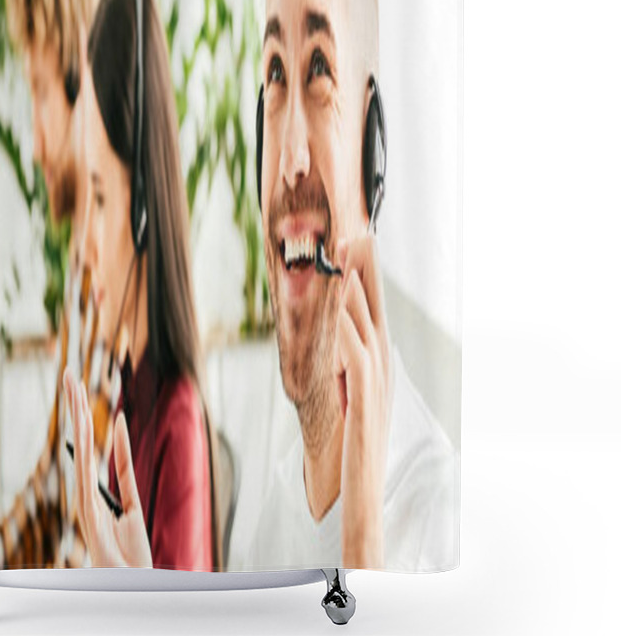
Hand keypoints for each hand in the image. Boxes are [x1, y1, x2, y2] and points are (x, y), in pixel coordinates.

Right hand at [64, 371, 152, 567]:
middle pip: (80, 441)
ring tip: (73, 385)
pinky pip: (93, 474)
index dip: (83, 416)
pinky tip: (93, 420)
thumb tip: (118, 433)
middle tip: (69, 375)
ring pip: (81, 450)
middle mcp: (85, 494)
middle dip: (74, 407)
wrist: (131, 588)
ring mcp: (85, 503)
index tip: (79, 390)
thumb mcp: (130, 507)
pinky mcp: (92, 515)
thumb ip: (123, 474)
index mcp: (92, 492)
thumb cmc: (130, 557)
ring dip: (78, 416)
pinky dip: (94, 446)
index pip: (87, 445)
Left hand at [334, 235, 392, 568]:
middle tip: (354, 228)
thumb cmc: (355, 441)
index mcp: (379, 361)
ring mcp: (376, 377)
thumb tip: (333, 339)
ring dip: (350, 283)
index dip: (367, 274)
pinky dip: (343, 322)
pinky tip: (330, 299)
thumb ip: (346, 366)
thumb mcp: (351, 394)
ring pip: (363, 318)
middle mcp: (382, 363)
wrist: (362, 484)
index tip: (359, 243)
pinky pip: (353, 349)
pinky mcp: (364, 393)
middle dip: (362, 265)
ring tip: (338, 249)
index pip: (373, 307)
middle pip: (372, 304)